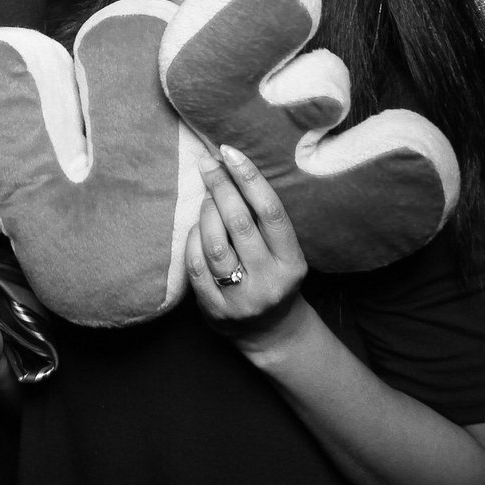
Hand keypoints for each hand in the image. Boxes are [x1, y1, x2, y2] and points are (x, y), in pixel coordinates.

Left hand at [185, 145, 308, 355]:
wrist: (270, 333)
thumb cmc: (273, 276)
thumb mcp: (282, 251)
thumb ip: (262, 218)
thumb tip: (230, 164)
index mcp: (292, 263)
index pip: (271, 212)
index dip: (249, 178)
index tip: (230, 151)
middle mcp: (270, 282)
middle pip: (239, 224)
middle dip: (220, 187)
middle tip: (207, 163)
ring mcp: (241, 299)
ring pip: (214, 244)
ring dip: (205, 213)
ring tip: (205, 197)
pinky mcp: (215, 310)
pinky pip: (196, 265)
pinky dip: (192, 240)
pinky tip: (195, 228)